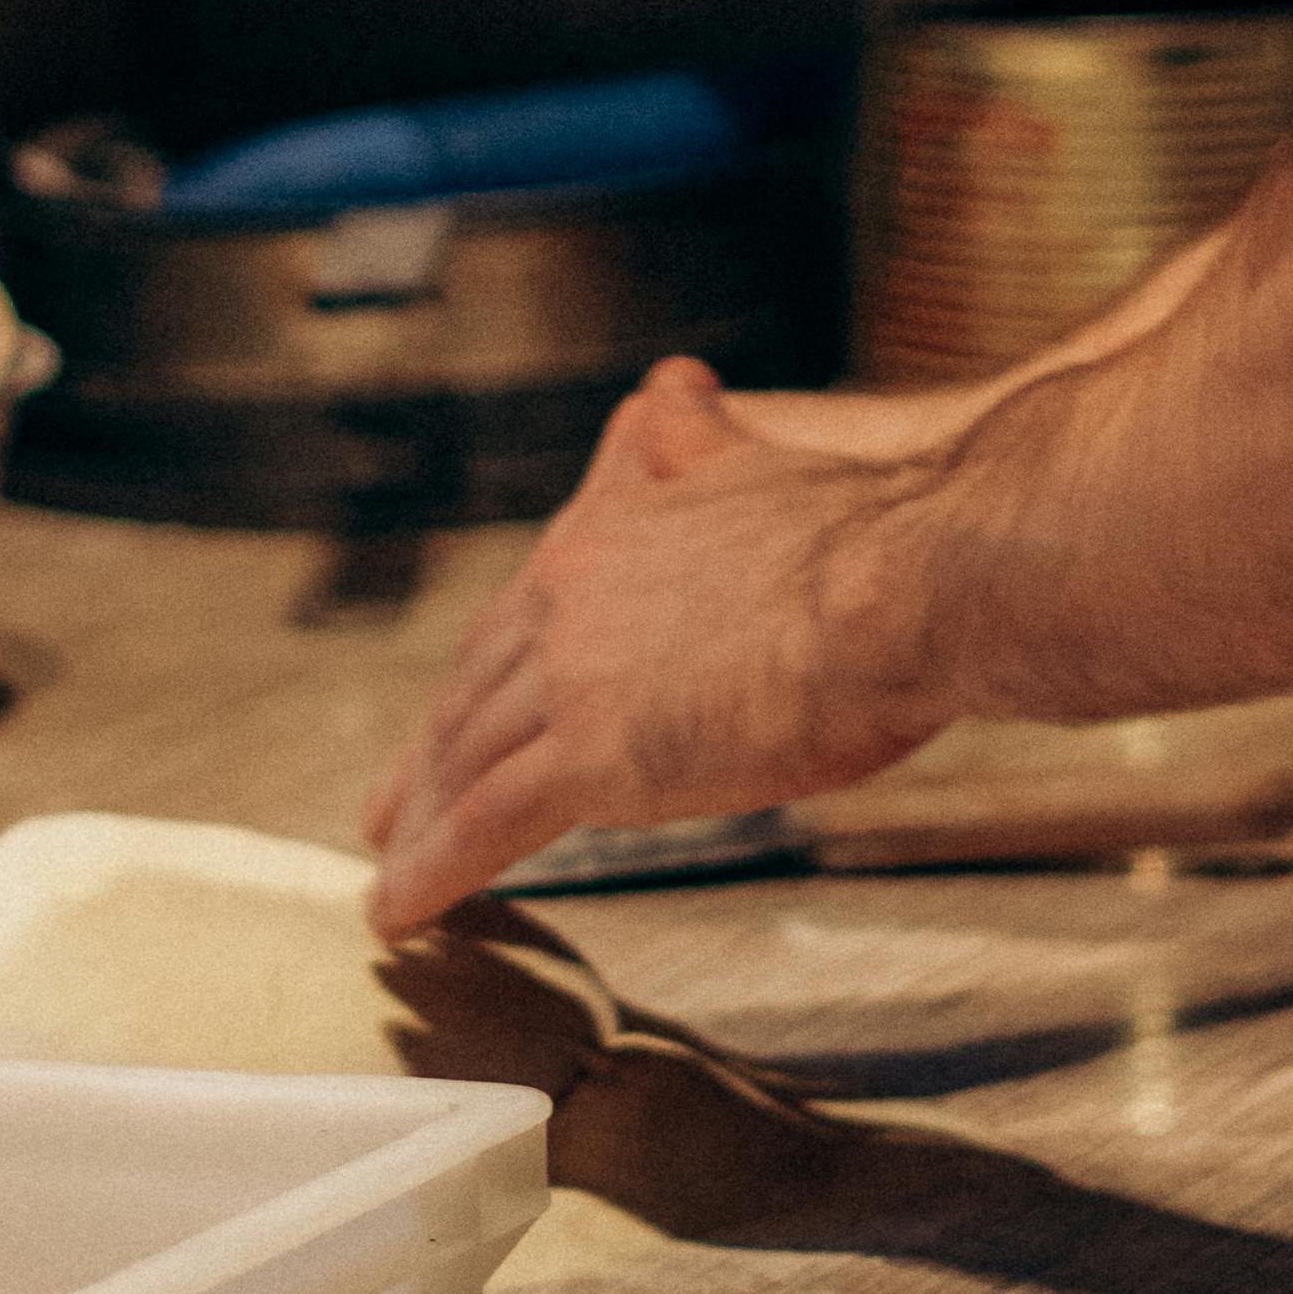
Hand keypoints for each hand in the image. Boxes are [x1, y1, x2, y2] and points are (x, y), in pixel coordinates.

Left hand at [366, 358, 944, 932]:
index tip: (448, 713)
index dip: (478, 673)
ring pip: (469, 762)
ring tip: (389, 872)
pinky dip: (435, 871)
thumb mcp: (755, 460)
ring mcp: (575, 679)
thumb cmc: (867, 537)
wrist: (905, 579)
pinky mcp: (595, 756)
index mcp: (609, 536)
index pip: (518, 616)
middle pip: (473, 692)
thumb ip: (696, 438)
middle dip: (427, 756)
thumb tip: (673, 382)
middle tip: (387, 807)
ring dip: (422, 823)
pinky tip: (401, 910)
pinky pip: (489, 823)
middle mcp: (571, 599)